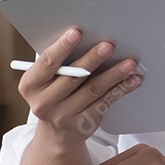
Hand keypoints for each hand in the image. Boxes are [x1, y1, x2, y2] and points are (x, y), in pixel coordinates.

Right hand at [19, 28, 141, 146]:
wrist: (56, 132)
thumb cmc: (53, 93)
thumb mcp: (45, 79)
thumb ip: (59, 61)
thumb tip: (88, 36)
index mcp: (31, 85)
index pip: (47, 62)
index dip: (62, 47)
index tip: (77, 32)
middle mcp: (44, 102)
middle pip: (73, 76)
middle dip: (93, 59)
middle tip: (108, 45)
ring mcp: (64, 115)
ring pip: (93, 90)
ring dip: (114, 74)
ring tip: (130, 63)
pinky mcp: (84, 123)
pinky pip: (105, 102)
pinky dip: (121, 89)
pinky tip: (133, 80)